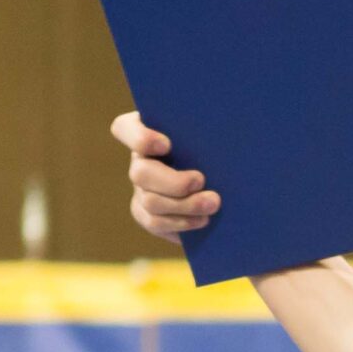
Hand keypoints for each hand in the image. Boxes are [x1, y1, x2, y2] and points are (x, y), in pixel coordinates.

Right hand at [113, 112, 221, 243]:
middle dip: (174, 182)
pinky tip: (203, 220)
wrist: (225, 180)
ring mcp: (141, 188)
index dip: (140, 138)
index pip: (125, 129)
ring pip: (150, 201)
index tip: (167, 145)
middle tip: (201, 181)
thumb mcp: (216, 135)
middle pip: (140, 172)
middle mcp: (140, 159)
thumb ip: (211, 131)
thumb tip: (227, 128)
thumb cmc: (222, 147)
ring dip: (185, 205)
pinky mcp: (146, 212)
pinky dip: (181, 222)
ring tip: (213, 203)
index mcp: (149, 130)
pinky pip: (155, 222)